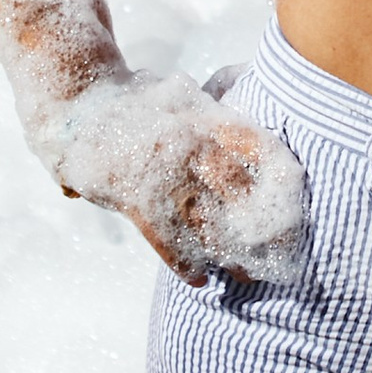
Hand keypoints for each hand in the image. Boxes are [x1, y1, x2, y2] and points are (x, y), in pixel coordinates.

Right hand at [42, 73, 305, 287]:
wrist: (73, 101)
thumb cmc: (136, 101)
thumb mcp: (180, 93)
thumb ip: (217, 109)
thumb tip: (259, 105)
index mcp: (203, 113)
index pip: (256, 146)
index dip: (280, 179)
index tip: (297, 206)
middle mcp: (187, 140)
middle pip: (238, 189)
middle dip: (262, 225)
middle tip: (283, 253)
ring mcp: (159, 169)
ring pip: (205, 219)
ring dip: (228, 252)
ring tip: (248, 274)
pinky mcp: (131, 193)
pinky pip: (164, 236)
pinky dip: (182, 261)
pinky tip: (199, 279)